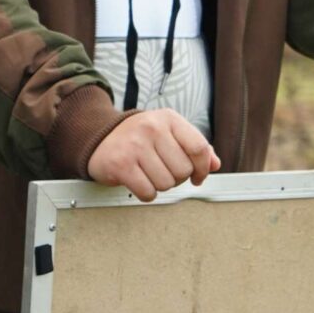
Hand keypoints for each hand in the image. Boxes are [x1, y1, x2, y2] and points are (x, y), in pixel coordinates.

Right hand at [86, 110, 220, 202]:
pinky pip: (148, 192)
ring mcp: (135, 146)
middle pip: (183, 170)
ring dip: (160, 186)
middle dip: (176, 178)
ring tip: (149, 174)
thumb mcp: (168, 133)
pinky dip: (146, 193)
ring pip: (166, 184)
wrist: (98, 138)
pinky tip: (139, 182)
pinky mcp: (121, 165)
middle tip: (163, 171)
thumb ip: (193, 147)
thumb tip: (215, 164)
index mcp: (168, 118)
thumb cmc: (138, 138)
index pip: (199, 147)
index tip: (197, 176)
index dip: (202, 168)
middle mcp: (152, 128)